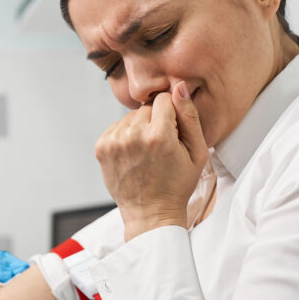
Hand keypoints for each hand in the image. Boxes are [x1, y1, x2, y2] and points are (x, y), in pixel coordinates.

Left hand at [94, 81, 208, 240]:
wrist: (150, 213)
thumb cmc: (178, 184)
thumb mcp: (197, 152)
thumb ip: (189, 116)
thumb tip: (178, 86)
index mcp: (159, 136)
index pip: (163, 99)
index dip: (171, 113)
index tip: (173, 130)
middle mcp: (132, 136)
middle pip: (145, 108)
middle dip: (155, 120)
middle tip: (161, 145)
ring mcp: (113, 142)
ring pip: (130, 117)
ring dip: (139, 128)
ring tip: (147, 152)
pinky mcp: (101, 147)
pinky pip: (116, 127)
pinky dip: (125, 136)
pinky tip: (134, 154)